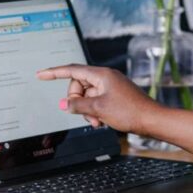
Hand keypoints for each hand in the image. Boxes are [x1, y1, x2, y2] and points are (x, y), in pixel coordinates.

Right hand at [36, 64, 160, 133]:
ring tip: (97, 122)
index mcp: (101, 75)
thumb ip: (77, 105)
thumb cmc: (130, 112)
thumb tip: (64, 103)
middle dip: (77, 102)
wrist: (152, 120)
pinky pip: (96, 101)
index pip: (72, 70)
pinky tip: (102, 122)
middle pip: (78, 85)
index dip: (54, 73)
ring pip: (87, 96)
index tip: (41, 74)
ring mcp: (110, 87)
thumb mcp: (98, 109)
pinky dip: (95, 112)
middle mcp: (105, 78)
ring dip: (87, 110)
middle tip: (86, 115)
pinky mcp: (115, 96)